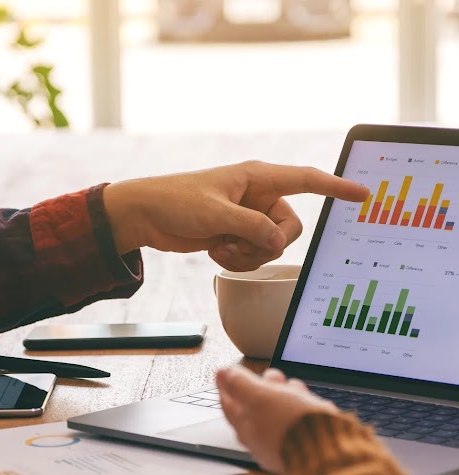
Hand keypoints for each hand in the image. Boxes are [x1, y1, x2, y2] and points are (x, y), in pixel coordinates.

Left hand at [104, 162, 368, 270]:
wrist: (147, 216)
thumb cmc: (176, 201)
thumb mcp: (215, 213)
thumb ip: (251, 227)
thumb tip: (278, 243)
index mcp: (258, 178)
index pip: (306, 180)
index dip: (335, 187)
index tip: (363, 194)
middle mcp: (258, 197)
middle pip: (289, 229)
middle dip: (266, 243)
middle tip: (238, 241)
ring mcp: (247, 218)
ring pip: (271, 246)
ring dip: (247, 254)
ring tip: (219, 245)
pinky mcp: (236, 236)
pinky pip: (253, 256)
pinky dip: (236, 260)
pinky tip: (214, 251)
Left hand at [217, 366, 337, 474]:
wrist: (328, 452)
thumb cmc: (291, 426)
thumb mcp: (260, 396)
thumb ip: (241, 384)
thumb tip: (225, 374)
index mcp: (245, 428)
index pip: (228, 404)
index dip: (226, 385)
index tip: (222, 371)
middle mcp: (261, 440)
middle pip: (255, 407)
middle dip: (262, 387)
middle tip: (270, 375)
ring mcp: (282, 443)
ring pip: (278, 411)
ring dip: (284, 394)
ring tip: (292, 384)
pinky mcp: (303, 444)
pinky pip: (296, 420)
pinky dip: (299, 406)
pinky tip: (307, 399)